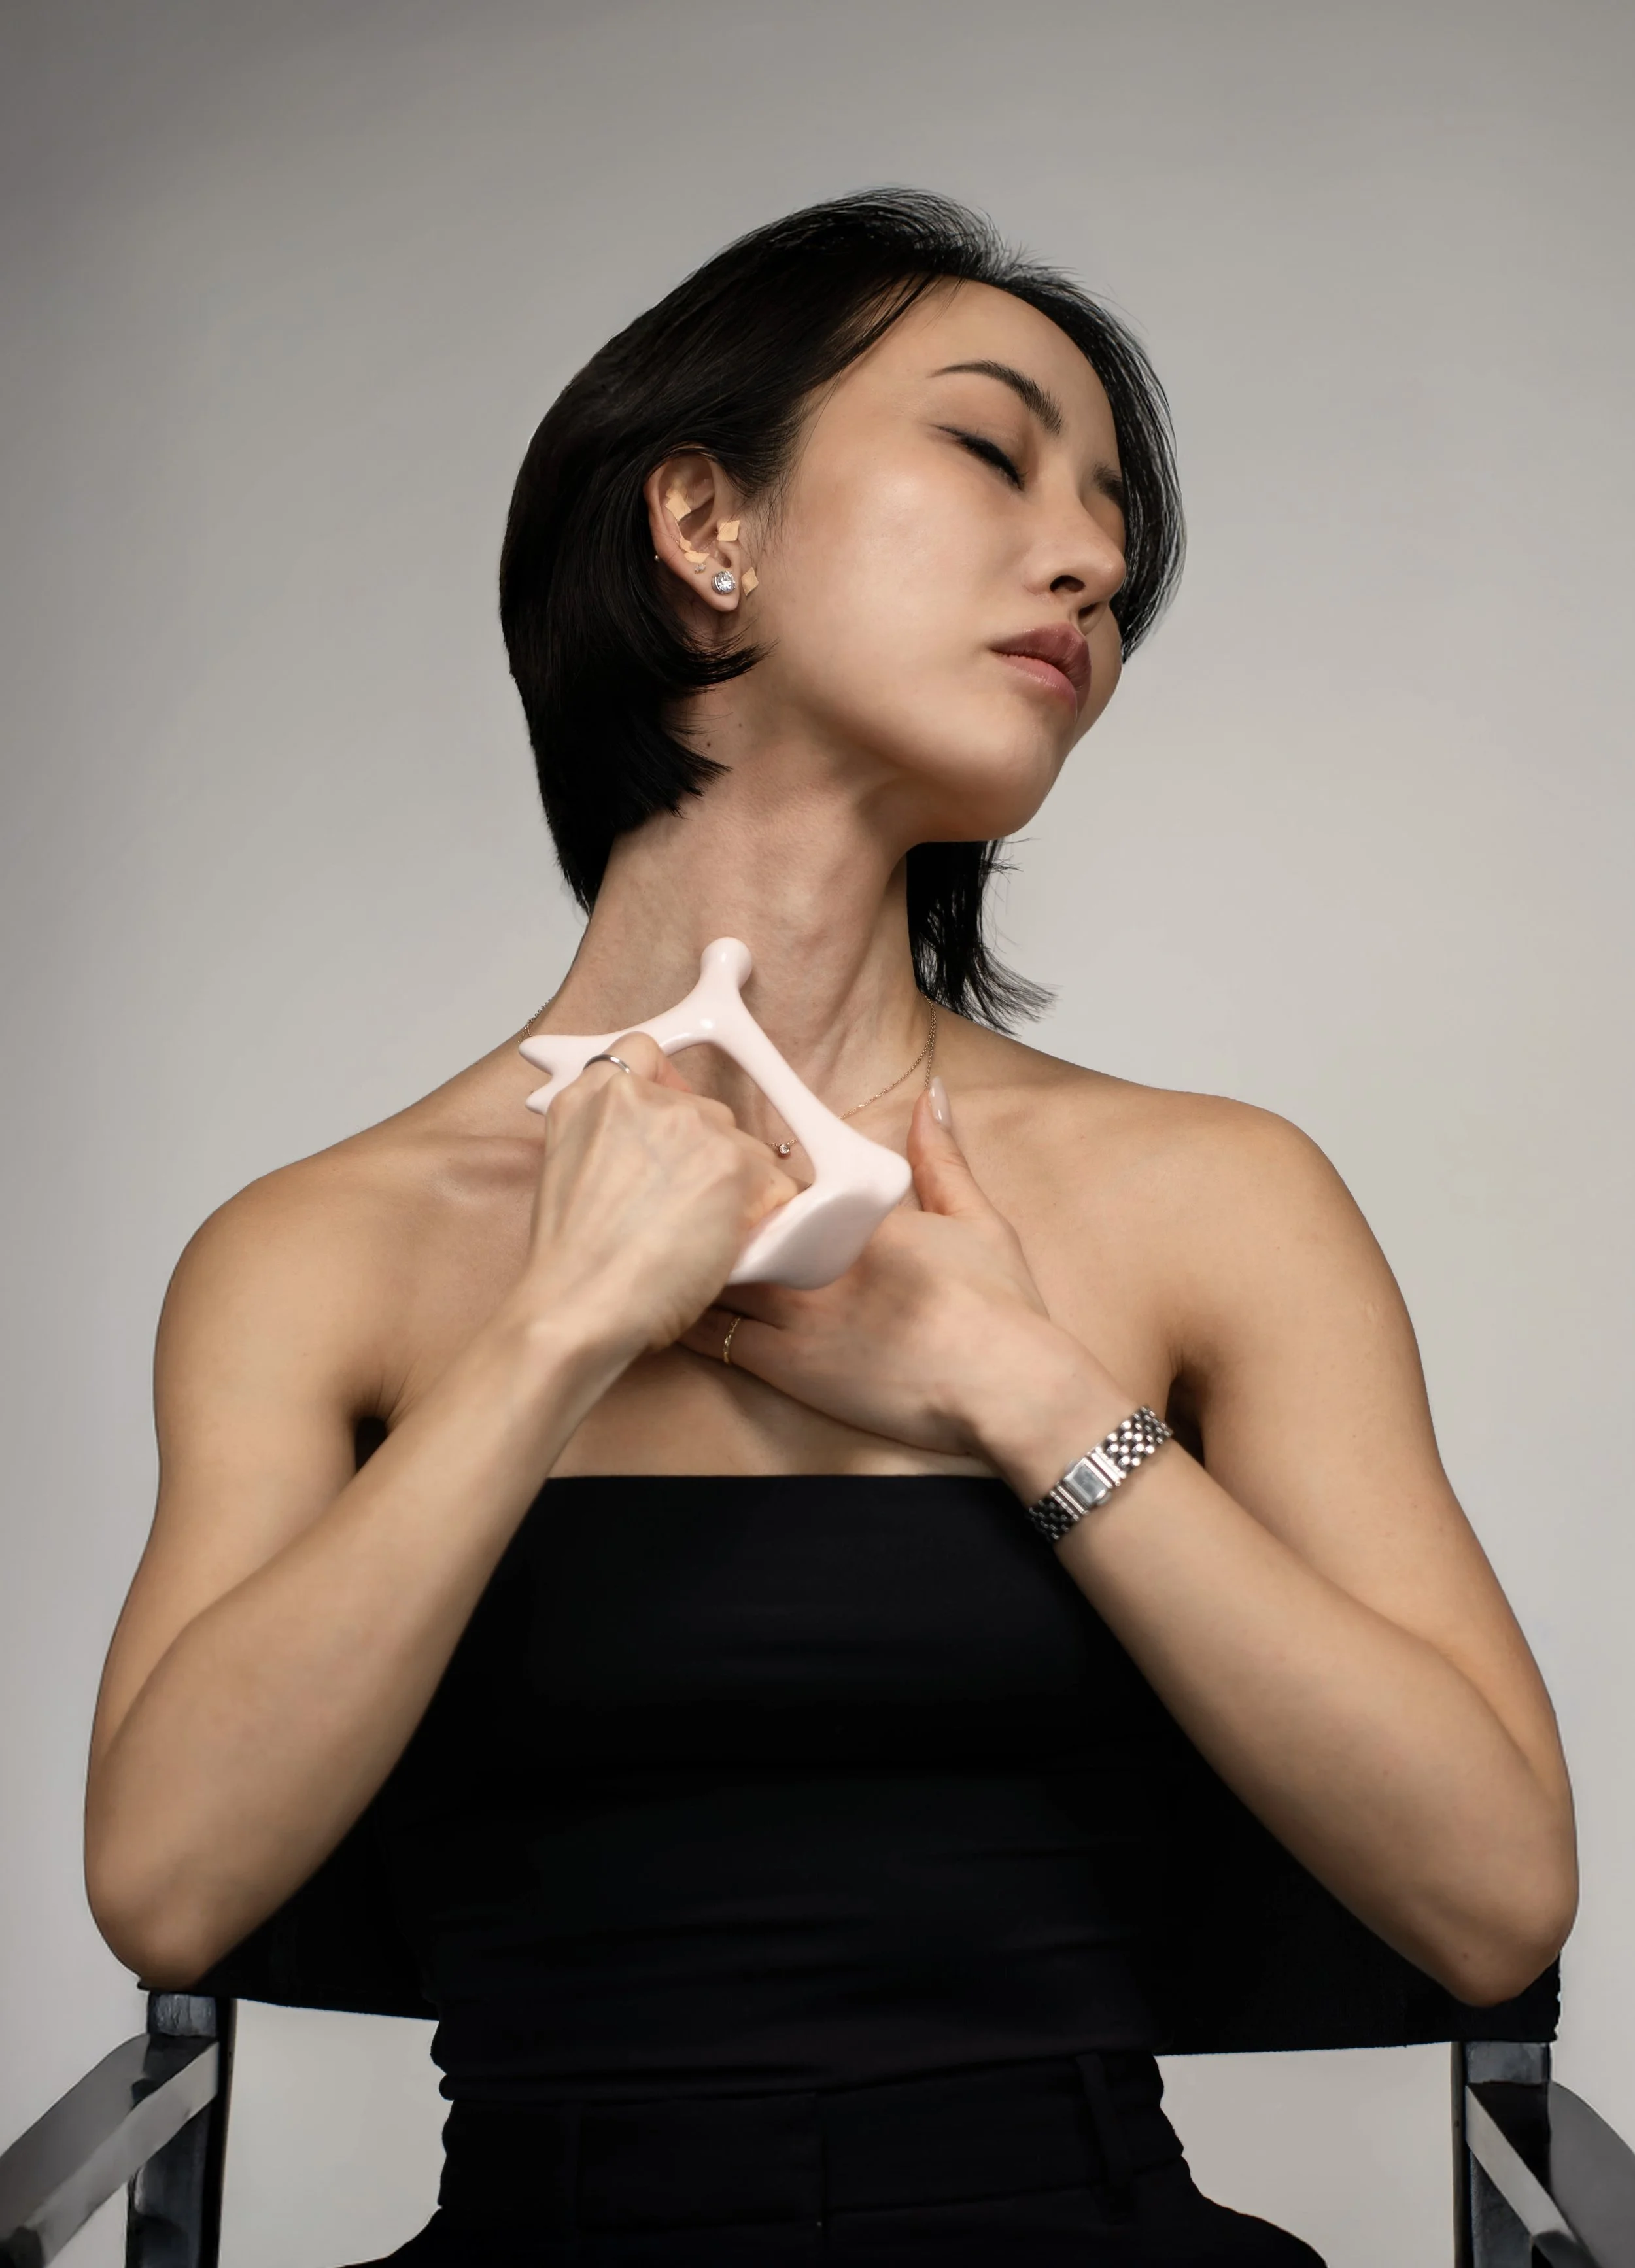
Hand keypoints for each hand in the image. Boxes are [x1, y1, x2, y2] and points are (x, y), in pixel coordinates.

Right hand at [522, 1033, 800, 1356]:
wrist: (575, 1308)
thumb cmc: (571, 1261)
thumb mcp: (565, 1169)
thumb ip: (605, 1136)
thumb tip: (658, 1146)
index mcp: (593, 1094)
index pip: (644, 1054)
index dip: (666, 1089)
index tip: (669, 1128)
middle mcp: (644, 1097)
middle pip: (705, 1112)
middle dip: (705, 1156)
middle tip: (679, 1212)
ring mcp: (693, 1126)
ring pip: (744, 1149)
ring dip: (736, 1189)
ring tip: (697, 1238)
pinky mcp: (735, 1165)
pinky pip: (776, 1185)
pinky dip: (764, 1215)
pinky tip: (728, 1246)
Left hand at [679, 1084, 1085, 1457]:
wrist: (1009, 1387)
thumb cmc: (1001, 1309)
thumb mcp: (978, 1217)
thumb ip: (941, 1156)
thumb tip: (929, 1096)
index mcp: (855, 1215)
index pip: (780, 1180)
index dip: (748, 1176)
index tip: (726, 1166)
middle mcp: (817, 1259)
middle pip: (734, 1223)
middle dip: (704, 1214)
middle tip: (673, 1205)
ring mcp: (798, 1314)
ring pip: (713, 1276)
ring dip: (687, 1263)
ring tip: (659, 1254)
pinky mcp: (789, 1368)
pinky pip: (715, 1339)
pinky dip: (687, 1319)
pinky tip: (666, 1308)